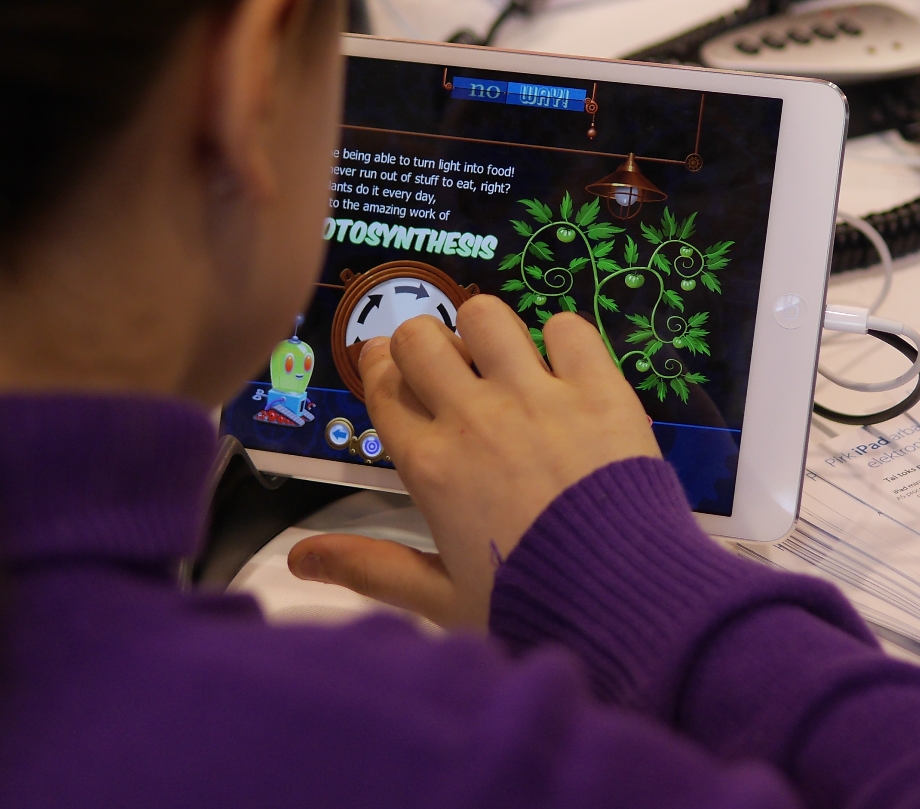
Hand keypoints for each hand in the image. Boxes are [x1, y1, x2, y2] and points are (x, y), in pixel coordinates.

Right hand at [287, 296, 661, 629]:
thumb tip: (299, 560)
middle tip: (446, 367)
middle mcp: (474, 417)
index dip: (381, 371)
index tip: (388, 370)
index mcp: (430, 465)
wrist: (620, 601)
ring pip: (486, 315)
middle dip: (424, 343)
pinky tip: (567, 367)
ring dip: (488, 331)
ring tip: (503, 359)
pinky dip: (564, 340)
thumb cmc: (528, 604)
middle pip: (421, 337)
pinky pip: (568, 327)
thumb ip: (369, 568)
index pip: (383, 387)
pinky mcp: (598, 388)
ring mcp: (538, 395)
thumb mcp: (440, 598)